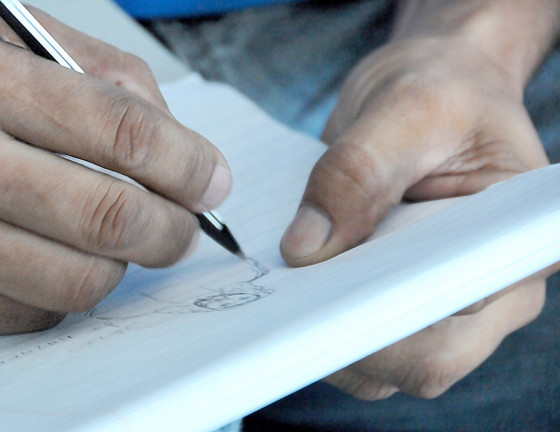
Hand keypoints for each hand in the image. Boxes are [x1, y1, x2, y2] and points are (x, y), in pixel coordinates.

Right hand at [0, 7, 230, 335]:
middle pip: (113, 218)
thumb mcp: (6, 38)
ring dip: (124, 270)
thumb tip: (182, 148)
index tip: (212, 183)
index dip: (190, 166)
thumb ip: (106, 76)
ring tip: (124, 244)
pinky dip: (66, 293)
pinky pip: (32, 314)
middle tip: (185, 225)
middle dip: (174, 230)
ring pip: (80, 282)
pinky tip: (58, 260)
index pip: (127, 133)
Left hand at [279, 37, 549, 397]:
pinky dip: (316, 319)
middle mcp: (486, 290)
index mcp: (515, 247)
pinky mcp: (393, 295)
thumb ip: (357, 173)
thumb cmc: (442, 91)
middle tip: (287, 301)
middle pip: (420, 360)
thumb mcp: (406, 110)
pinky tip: (286, 286)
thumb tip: (305, 251)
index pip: (457, 314)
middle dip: (349, 337)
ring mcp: (437, 301)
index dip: (391, 322)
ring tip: (281, 290)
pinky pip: (353, 332)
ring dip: (324, 333)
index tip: (326, 302)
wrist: (432, 88)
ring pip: (380, 360)